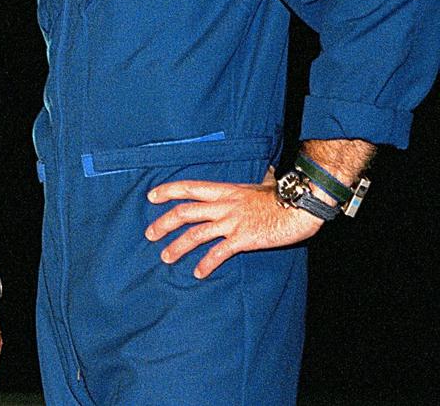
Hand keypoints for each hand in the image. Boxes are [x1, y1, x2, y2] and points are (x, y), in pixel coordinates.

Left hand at [145, 167, 323, 278]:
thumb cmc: (284, 196)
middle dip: (163, 224)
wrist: (303, 205)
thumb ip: (246, 188)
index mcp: (226, 190)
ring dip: (178, 246)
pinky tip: (198, 273)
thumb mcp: (259, 185)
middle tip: (149, 235)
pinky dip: (207, 264)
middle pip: (185, 212)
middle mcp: (225, 205)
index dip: (168, 191)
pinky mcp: (244, 239)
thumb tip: (254, 179)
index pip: (190, 187)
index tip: (151, 196)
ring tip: (165, 257)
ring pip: (196, 234)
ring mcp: (233, 222)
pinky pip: (219, 253)